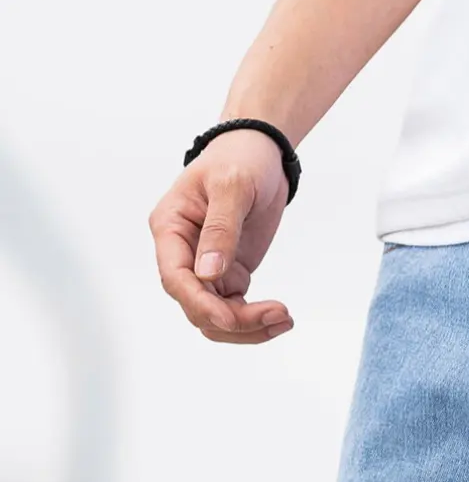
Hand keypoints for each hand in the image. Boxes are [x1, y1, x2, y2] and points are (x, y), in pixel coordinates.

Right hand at [149, 129, 293, 343]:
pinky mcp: (228, 275)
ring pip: (215, 318)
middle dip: (235, 321)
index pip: (175, 279)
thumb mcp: (231, 186)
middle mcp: (182, 253)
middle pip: (196, 307)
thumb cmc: (240, 158)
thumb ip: (220, 229)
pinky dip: (256, 321)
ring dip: (248, 328)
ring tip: (284, 318)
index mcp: (170, 228)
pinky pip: (234, 311)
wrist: (260, 153)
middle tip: (279, 314)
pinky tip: (281, 317)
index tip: (233, 318)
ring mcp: (205, 268)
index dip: (201, 304)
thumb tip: (208, 272)